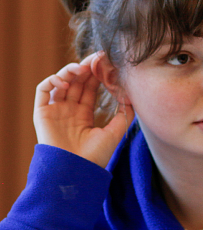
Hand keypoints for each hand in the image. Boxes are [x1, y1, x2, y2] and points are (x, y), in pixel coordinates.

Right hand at [33, 53, 133, 167]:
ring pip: (61, 82)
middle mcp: (68, 111)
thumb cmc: (95, 156)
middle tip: (98, 57)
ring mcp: (55, 111)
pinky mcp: (42, 113)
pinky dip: (52, 81)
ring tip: (83, 68)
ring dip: (71, 71)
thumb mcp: (115, 133)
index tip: (107, 63)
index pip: (89, 88)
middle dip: (87, 68)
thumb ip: (124, 115)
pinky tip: (65, 80)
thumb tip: (133, 99)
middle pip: (77, 83)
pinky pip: (43, 90)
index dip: (97, 74)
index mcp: (83, 115)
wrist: (76, 172)